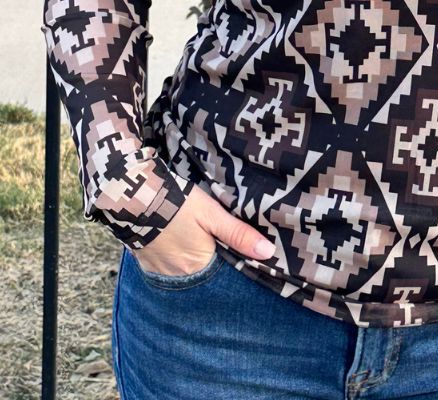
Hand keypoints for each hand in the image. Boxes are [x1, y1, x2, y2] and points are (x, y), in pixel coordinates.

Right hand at [131, 182, 275, 276]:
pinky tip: (173, 242)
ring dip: (187, 260)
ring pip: (181, 270)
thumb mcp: (212, 214)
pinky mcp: (144, 261)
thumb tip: (268, 253)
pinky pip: (162, 266)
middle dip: (208, 263)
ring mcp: (158, 271)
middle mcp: (178, 276)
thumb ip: (238, 234)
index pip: (221, 274)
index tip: (231, 252)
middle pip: (201, 274)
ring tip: (190, 242)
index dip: (227, 262)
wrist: (134, 196)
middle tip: (208, 242)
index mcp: (198, 267)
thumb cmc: (177, 203)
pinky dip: (170, 257)